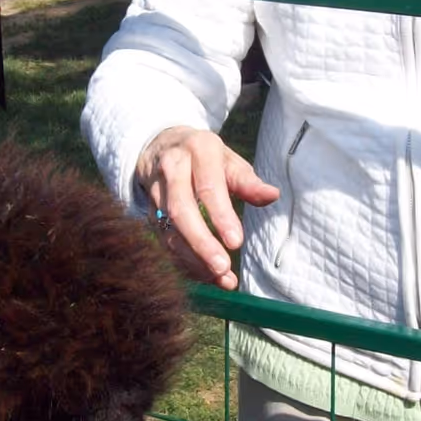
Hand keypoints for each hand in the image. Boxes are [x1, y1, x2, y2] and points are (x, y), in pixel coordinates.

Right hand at [135, 127, 279, 289]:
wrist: (161, 144)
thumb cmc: (205, 156)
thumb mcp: (228, 160)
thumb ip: (247, 181)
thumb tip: (272, 195)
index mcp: (198, 150)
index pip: (208, 187)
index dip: (221, 216)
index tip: (236, 242)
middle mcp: (172, 168)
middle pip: (180, 210)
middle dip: (201, 243)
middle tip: (222, 267)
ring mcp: (155, 189)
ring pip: (168, 229)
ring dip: (192, 258)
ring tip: (218, 276)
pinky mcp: (147, 210)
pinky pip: (162, 239)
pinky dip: (183, 260)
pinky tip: (203, 274)